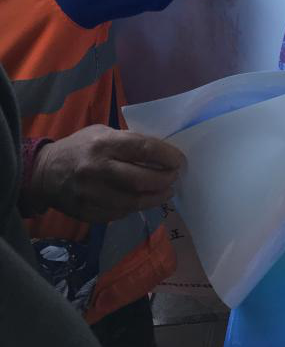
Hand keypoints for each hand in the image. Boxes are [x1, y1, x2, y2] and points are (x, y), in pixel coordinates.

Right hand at [27, 125, 184, 222]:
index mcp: (104, 144)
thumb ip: (127, 142)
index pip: (143, 149)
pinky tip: (143, 201)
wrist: (44, 172)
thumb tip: (159, 153)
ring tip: (165, 192)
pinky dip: (135, 207)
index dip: (166, 156)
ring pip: (133, 202)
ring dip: (155, 198)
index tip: (179, 160)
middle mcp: (97, 169)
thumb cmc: (80, 147)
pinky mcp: (87, 213)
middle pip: (141, 179)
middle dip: (164, 179)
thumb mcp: (102, 133)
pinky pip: (119, 213)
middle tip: (174, 177)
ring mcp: (91, 194)